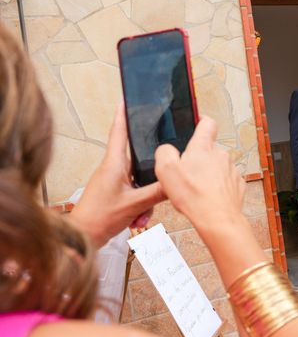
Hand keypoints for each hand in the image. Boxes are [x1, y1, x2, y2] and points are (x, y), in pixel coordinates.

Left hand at [70, 104, 165, 247]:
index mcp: (114, 163)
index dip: (124, 114)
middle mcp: (114, 169)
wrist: (82, 238)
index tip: (128, 98)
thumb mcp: (134, 204)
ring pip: (141, 180)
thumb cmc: (98, 218)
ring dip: (146, 199)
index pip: (119, 131)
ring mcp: (115, 181)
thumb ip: (157, 192)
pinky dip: (141, 207)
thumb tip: (175, 181)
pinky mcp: (117, 194)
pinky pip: (137, 194)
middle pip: (140, 159)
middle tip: (163, 170)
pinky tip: (137, 220)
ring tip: (141, 215)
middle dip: (153, 171)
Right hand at [155, 116, 245, 231]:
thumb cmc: (193, 196)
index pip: (207, 123)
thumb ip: (164, 153)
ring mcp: (231, 170)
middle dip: (199, 158)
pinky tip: (208, 197)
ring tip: (196, 189)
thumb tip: (167, 150)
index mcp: (203, 147)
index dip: (201, 121)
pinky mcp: (237, 184)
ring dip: (208, 174)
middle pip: (209, 149)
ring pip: (217, 166)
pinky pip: (225, 181)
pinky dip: (217, 187)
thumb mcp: (166, 170)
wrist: (217, 218)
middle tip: (187, 173)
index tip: (197, 124)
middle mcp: (221, 155)